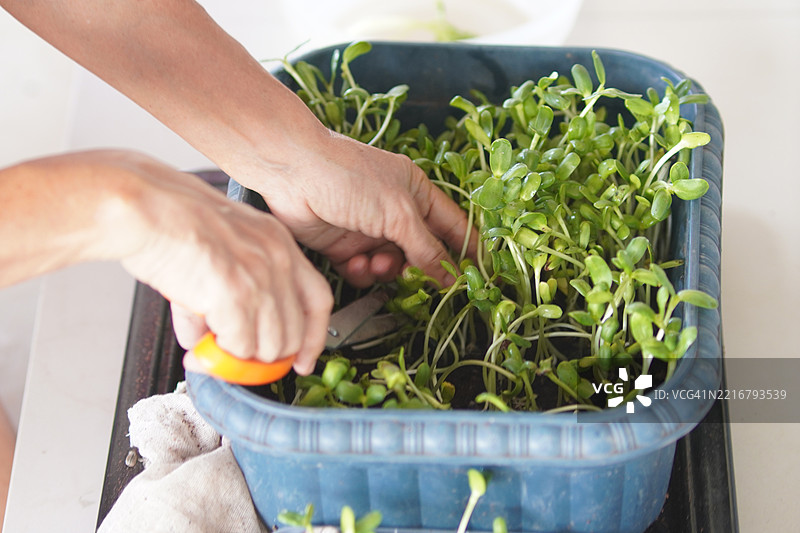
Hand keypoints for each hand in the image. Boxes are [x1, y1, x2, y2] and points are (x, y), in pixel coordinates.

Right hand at [108, 152, 332, 374]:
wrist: (144, 208)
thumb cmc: (171, 220)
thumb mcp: (216, 251)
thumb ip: (224, 296)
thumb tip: (207, 341)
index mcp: (279, 244)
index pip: (318, 300)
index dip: (313, 337)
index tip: (303, 359)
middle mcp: (277, 260)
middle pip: (295, 332)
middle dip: (266, 357)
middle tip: (237, 361)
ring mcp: (259, 277)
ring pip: (270, 346)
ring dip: (240, 359)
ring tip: (210, 352)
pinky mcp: (234, 294)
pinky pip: (239, 347)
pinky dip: (218, 357)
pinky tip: (198, 350)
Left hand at [254, 131, 476, 288]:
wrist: (292, 172)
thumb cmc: (349, 177)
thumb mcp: (398, 213)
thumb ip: (426, 247)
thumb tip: (451, 276)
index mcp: (416, 192)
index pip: (452, 225)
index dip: (467, 250)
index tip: (481, 275)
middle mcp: (394, 211)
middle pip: (422, 252)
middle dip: (421, 267)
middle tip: (419, 278)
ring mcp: (368, 229)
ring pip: (393, 266)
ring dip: (388, 270)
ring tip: (376, 262)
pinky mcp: (343, 245)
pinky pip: (363, 271)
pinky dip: (361, 272)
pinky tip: (354, 262)